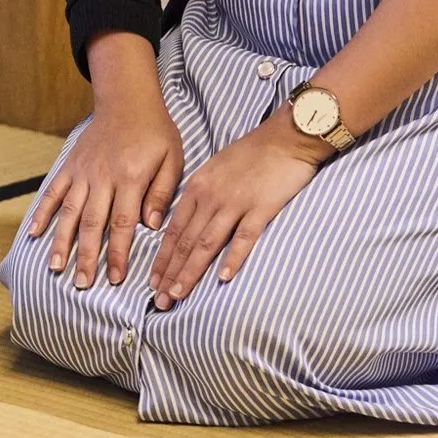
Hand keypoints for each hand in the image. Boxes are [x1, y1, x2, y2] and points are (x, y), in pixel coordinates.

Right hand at [26, 51, 185, 289]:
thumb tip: (152, 226)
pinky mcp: (70, 166)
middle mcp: (102, 178)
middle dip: (87, 256)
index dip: (118, 252)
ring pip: (70, 212)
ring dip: (61, 240)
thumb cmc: (155, 132)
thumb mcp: (172, 159)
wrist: (128, 100)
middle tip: (82, 284)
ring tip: (55, 267)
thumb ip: (162, 192)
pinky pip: (54, 192)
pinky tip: (35, 233)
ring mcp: (82, 172)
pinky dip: (43, 212)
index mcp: (130, 178)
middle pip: (93, 223)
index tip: (116, 278)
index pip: (123, 223)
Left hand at [150, 107, 325, 307]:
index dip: (162, 258)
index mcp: (197, 188)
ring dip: (191, 272)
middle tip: (159, 300)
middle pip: (185, 241)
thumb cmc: (251, 154)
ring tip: (178, 294)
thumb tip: (187, 223)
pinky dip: (232, 258)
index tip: (152, 282)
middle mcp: (210, 197)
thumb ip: (200, 196)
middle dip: (170, 273)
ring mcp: (235, 203)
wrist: (285, 138)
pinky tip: (223, 279)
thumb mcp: (214, 170)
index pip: (173, 230)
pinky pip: (243, 237)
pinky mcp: (261, 208)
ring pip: (207, 243)